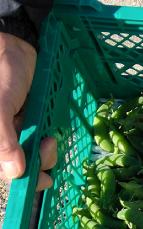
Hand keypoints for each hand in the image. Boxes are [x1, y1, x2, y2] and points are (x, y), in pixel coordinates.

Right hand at [0, 32, 56, 190]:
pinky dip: (48, 141)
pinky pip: (38, 139)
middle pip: (19, 166)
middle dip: (38, 163)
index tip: (42, 181)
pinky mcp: (28, 122)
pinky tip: (52, 135)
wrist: (11, 47)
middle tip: (49, 148)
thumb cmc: (0, 73)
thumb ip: (3, 139)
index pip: (3, 169)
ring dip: (45, 153)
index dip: (21, 180)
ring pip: (31, 155)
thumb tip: (14, 172)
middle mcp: (0, 137)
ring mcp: (13, 131)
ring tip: (51, 139)